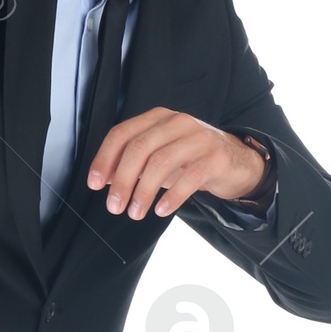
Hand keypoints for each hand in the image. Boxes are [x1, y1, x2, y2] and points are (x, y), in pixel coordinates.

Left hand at [87, 108, 266, 220]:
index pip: (122, 133)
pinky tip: (161, 210)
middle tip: (114, 206)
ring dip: (143, 192)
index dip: (105, 159)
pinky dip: (172, 196)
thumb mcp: (159, 156)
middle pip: (139, 148)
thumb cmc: (192, 159)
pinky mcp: (215, 158)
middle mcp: (177, 123)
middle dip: (122, 180)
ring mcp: (198, 138)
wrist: (236, 162)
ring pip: (161, 162)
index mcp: (158, 119)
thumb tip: (103, 178)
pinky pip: (190, 177)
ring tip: (135, 213)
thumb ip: (133, 163)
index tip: (94, 183)